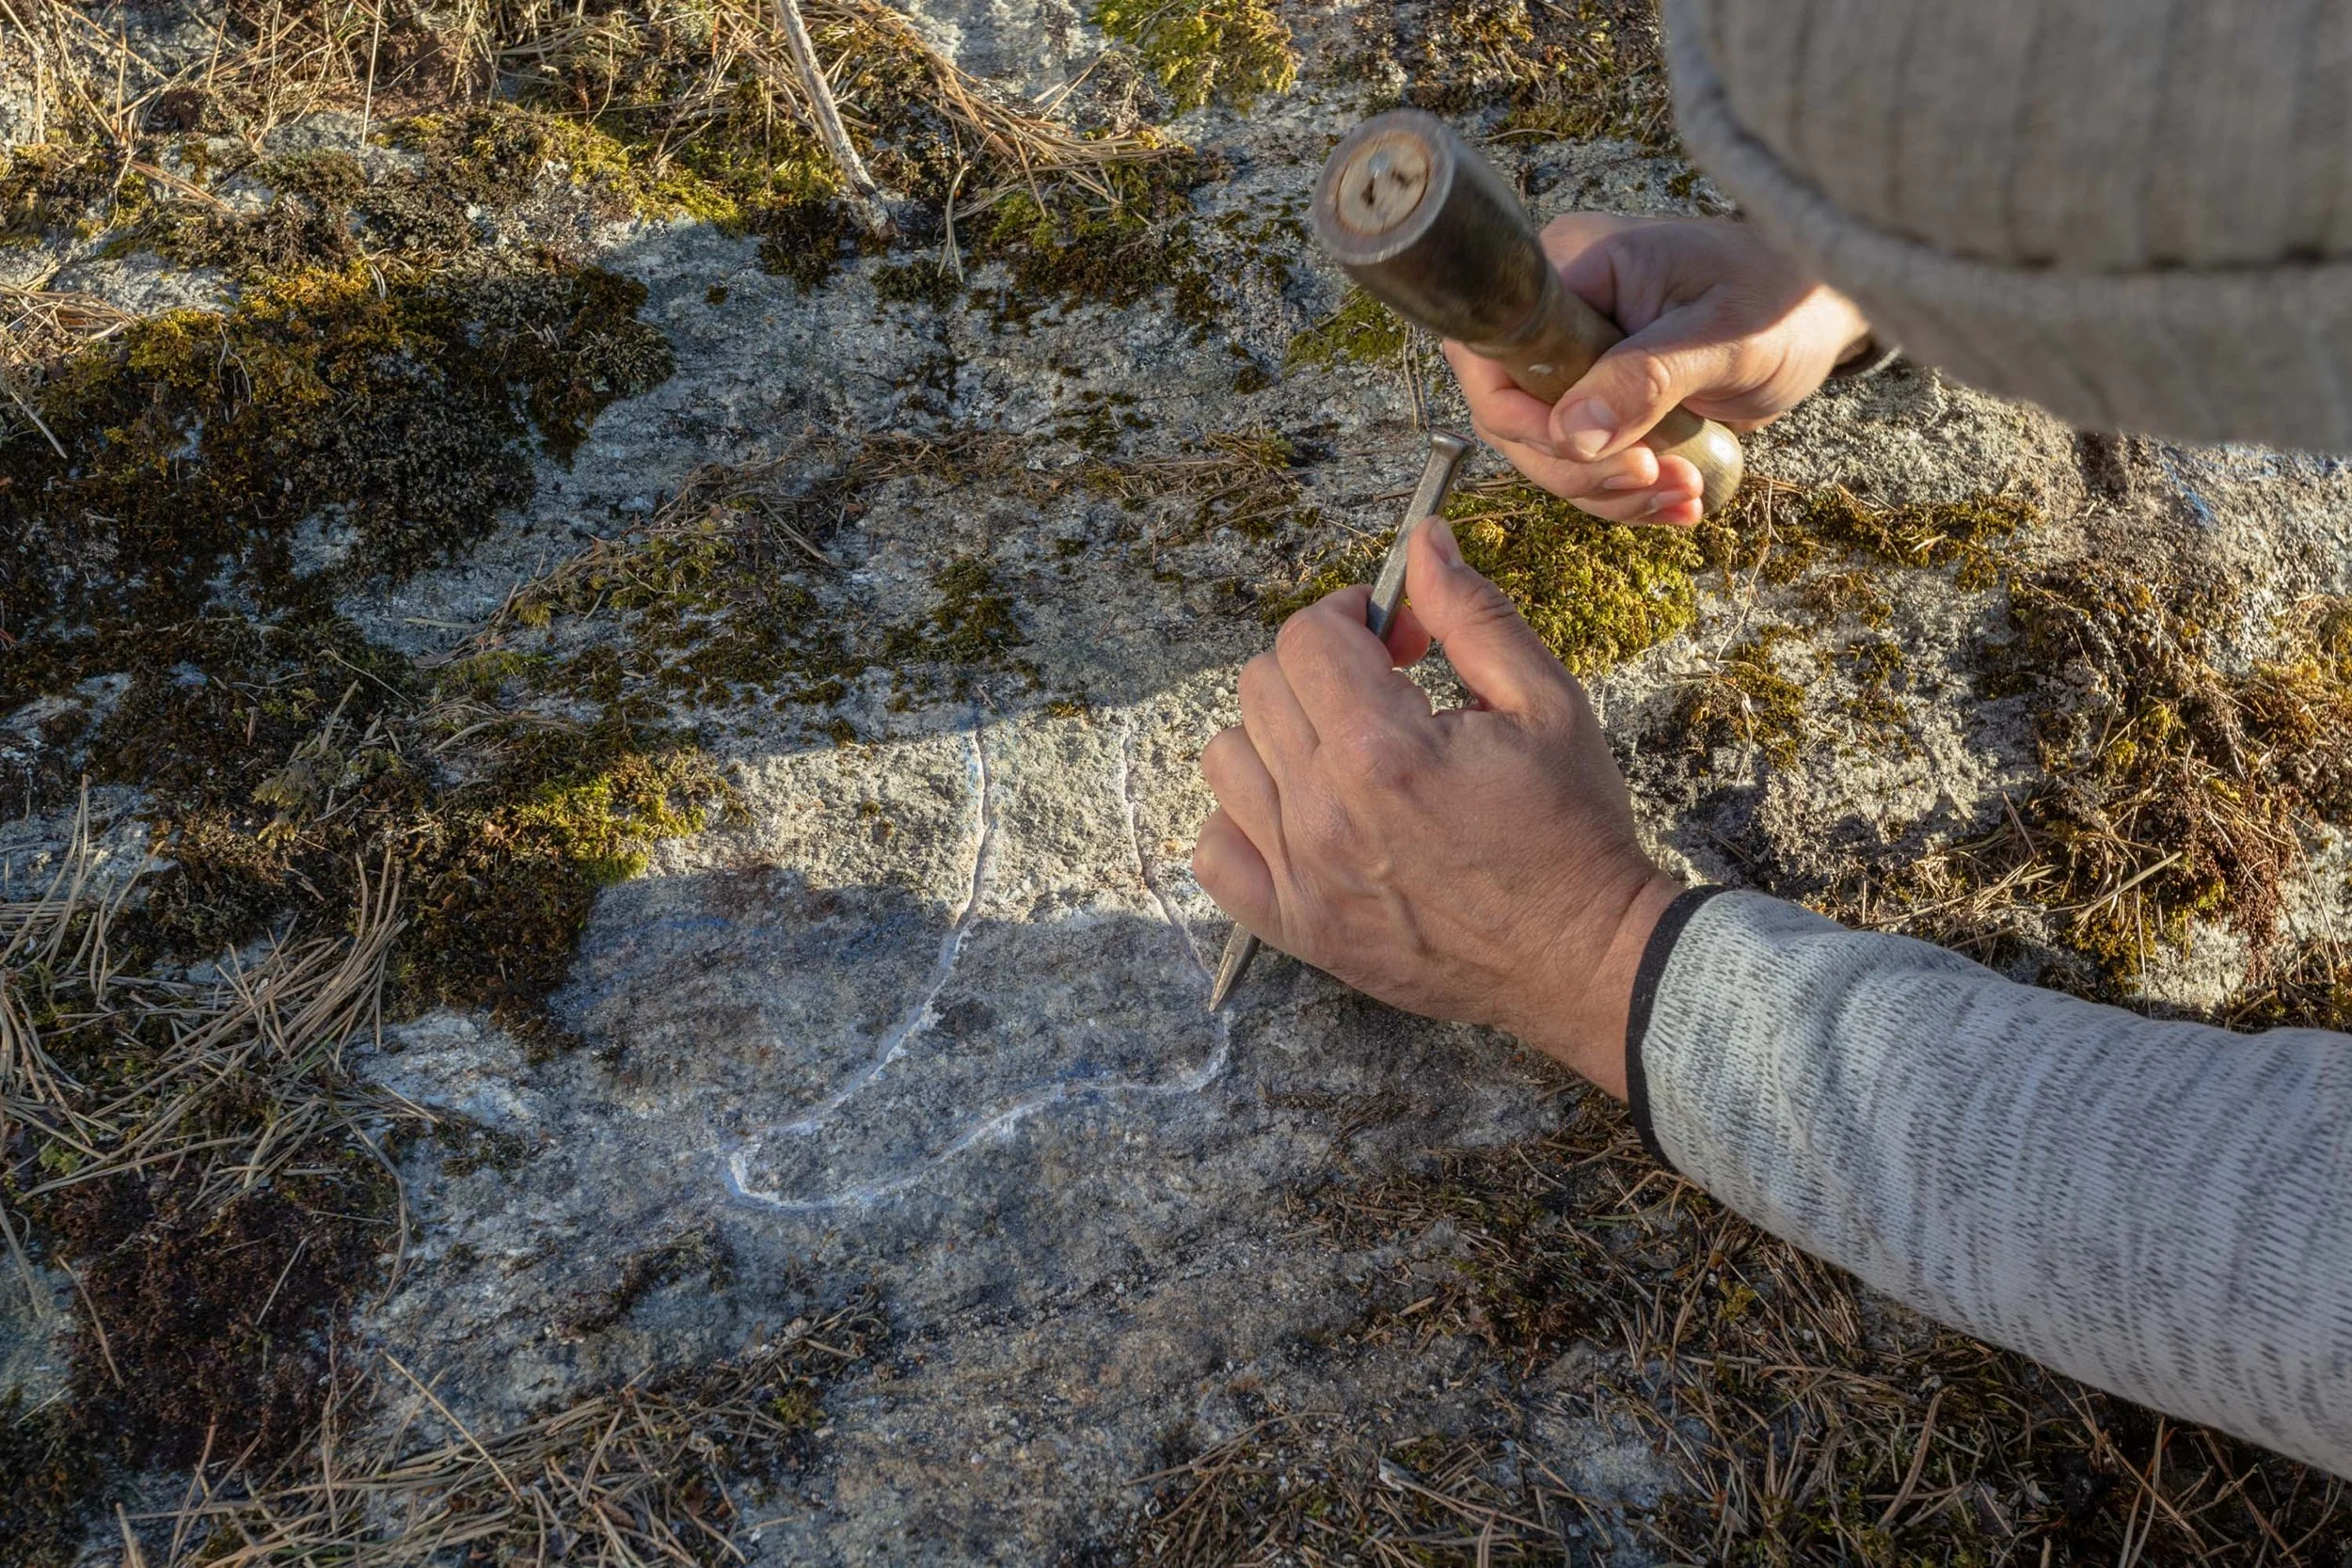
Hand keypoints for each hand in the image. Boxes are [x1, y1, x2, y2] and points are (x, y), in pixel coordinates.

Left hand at [1191, 516, 1683, 1094]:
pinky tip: (1303, 815)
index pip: (1307, 637)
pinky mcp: (1294, 927)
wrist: (1581, 956)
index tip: (1391, 636)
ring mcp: (1301, 874)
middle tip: (1379, 690)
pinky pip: (1215, 852)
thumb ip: (1472, 614)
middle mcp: (1325, 810)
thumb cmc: (1572, 830)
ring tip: (1342, 754)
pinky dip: (1244, 822)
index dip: (1350, 616)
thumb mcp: (1545, 702)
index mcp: (1384, 747)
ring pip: (1228, 758)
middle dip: (1318, 668)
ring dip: (1277, 738)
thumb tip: (1423, 541)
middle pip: (1261, 687)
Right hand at [1444, 213, 1873, 526]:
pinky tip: (1680, 501)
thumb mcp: (1722, 338)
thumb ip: (1646, 379)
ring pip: (1545, 451)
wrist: (1816, 316)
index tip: (1594, 448)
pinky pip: (1583, 462)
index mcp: (1572, 268)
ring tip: (1683, 493)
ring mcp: (1572, 360)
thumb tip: (1572, 435)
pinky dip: (1627, 496)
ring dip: (1608, 492)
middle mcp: (1557, 313)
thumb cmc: (1780, 301)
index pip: (1495, 353)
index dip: (1524, 417)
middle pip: (1511, 415)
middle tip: (1651, 477)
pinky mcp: (1596, 400)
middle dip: (1578, 466)